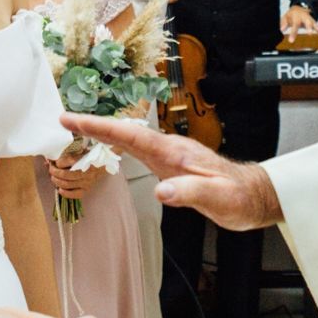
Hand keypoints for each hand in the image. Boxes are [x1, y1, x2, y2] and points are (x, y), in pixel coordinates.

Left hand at [46, 152, 100, 200]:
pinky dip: (65, 193)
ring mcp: (86, 182)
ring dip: (57, 182)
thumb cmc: (88, 156)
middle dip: (54, 172)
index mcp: (84, 159)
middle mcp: (85, 171)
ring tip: (53, 178)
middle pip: (64, 174)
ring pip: (67, 184)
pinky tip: (60, 189)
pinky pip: (75, 194)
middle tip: (51, 170)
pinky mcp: (87, 189)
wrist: (103, 163)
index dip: (57, 163)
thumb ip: (64, 156)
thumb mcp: (78, 152)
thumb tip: (48, 160)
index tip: (54, 162)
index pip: (66, 162)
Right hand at [61, 112, 282, 230]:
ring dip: (103, 132)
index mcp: (175, 153)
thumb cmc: (237, 197)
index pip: (131, 136)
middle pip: (125, 132)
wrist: (253, 195)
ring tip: (77, 127)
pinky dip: (118, 144)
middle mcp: (169, 148)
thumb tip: (160, 191)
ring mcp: (170, 155)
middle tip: (64, 119)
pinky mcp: (171, 164)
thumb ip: (189, 192)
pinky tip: (109, 146)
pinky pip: (138, 149)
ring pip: (130, 139)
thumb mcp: (216, 198)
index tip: (74, 119)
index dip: (100, 127)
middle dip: (94, 124)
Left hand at [280, 5, 317, 36]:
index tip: (291, 41)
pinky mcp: (313, 22)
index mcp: (297, 17)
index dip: (293, 33)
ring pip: (314, 23)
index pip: (295, 25)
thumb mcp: (285, 17)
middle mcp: (304, 18)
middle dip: (309, 28)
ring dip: (317, 27)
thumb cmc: (291, 15)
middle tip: (310, 34)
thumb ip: (283, 23)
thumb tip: (281, 29)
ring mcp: (310, 19)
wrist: (298, 8)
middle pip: (307, 22)